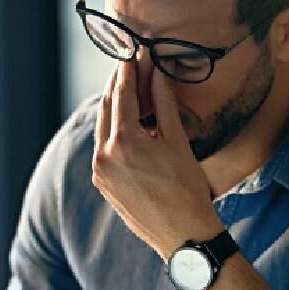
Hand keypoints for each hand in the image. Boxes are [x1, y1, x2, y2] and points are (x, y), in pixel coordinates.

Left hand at [92, 58, 222, 258]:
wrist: (184, 236)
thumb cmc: (188, 190)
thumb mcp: (178, 142)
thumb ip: (164, 105)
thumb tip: (158, 73)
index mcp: (124, 142)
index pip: (123, 94)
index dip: (129, 71)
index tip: (133, 53)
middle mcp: (104, 156)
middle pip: (107, 108)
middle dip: (118, 86)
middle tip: (129, 66)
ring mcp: (100, 172)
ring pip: (103, 128)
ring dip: (115, 108)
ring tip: (129, 91)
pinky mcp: (103, 185)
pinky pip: (104, 149)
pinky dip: (114, 132)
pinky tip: (128, 124)